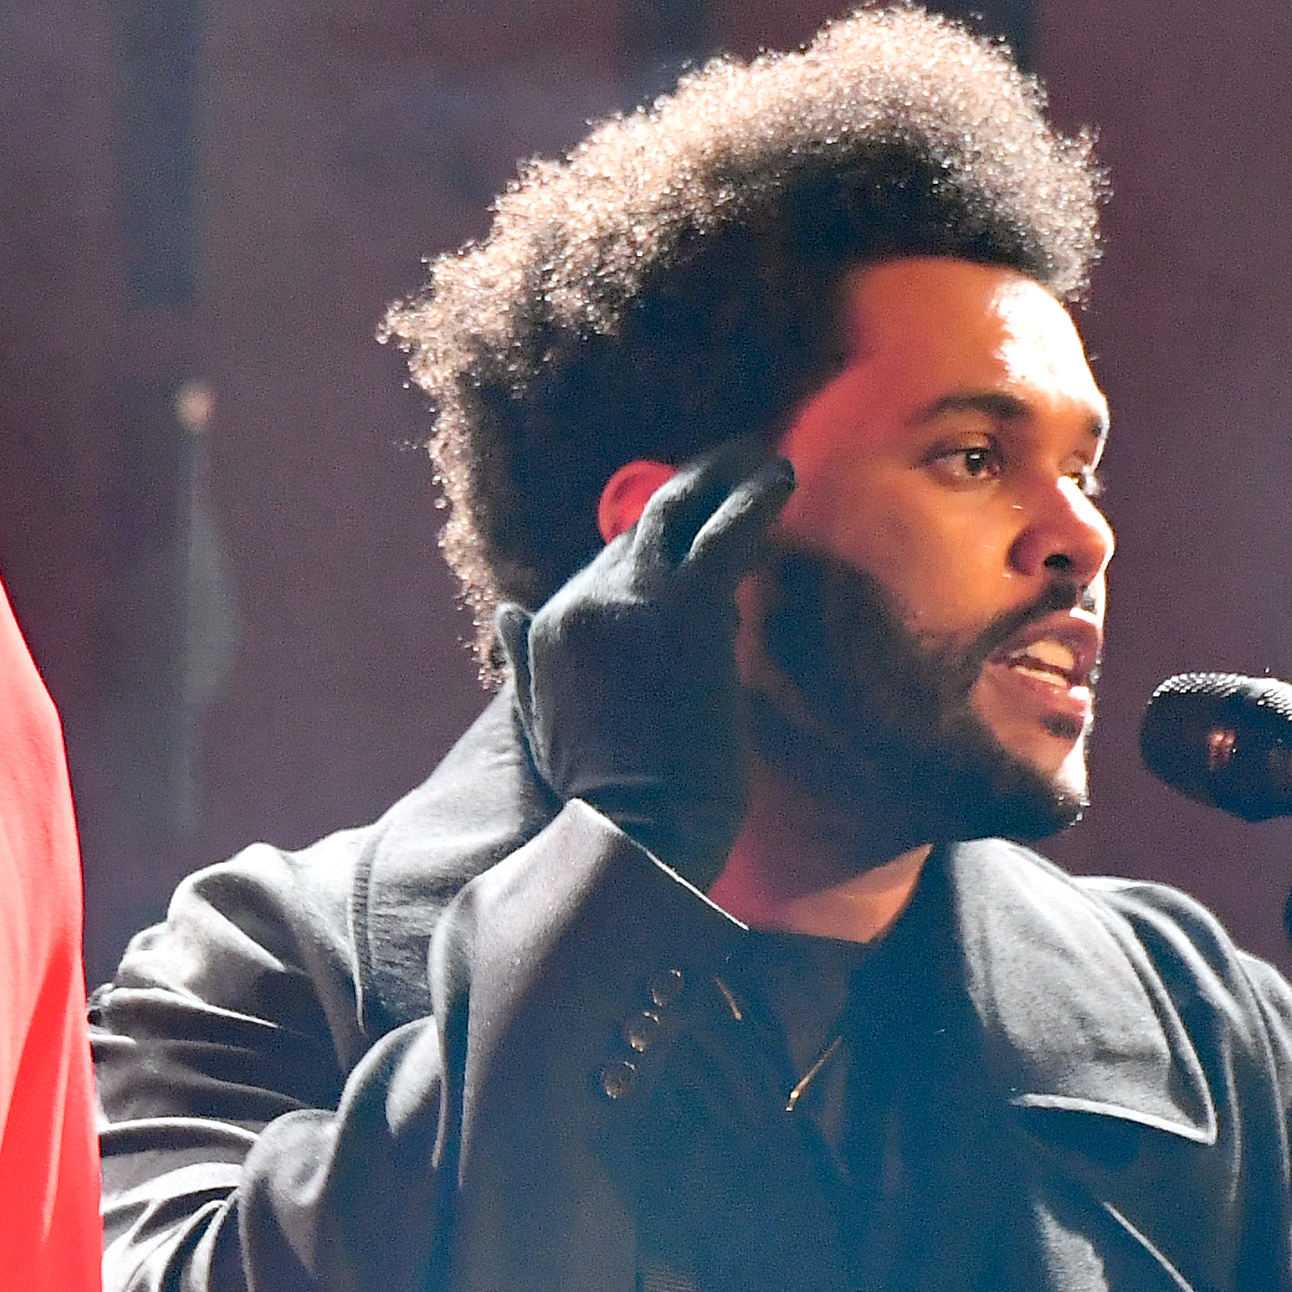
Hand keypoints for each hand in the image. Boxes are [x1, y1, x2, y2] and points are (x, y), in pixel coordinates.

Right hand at [495, 436, 793, 888]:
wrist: (637, 832)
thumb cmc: (603, 801)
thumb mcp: (544, 724)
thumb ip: (524, 662)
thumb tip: (507, 613)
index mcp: (551, 629)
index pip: (606, 565)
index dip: (654, 545)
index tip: (698, 526)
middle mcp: (585, 602)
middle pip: (640, 527)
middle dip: (686, 489)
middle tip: (728, 461)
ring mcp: (635, 599)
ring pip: (680, 512)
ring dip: (724, 478)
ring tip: (761, 460)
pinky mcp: (689, 606)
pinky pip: (726, 531)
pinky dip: (755, 497)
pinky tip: (783, 477)